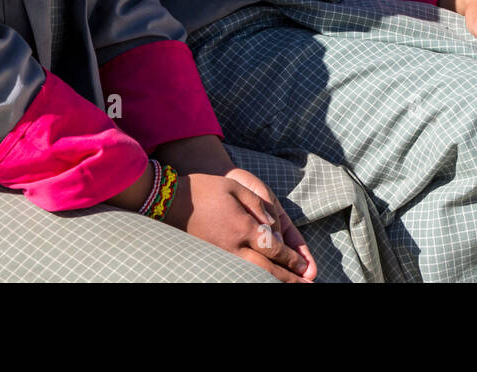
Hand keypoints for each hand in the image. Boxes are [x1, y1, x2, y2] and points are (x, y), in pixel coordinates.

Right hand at [164, 169, 315, 282]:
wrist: (170, 201)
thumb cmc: (205, 190)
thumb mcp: (235, 188)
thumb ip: (258, 206)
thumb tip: (274, 226)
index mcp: (242, 226)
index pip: (273, 248)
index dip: (291, 259)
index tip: (304, 268)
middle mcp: (233, 245)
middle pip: (266, 268)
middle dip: (287, 279)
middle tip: (306, 286)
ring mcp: (220, 254)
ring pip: (252, 274)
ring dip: (272, 282)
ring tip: (289, 288)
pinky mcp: (211, 258)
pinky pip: (237, 273)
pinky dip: (252, 279)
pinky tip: (261, 281)